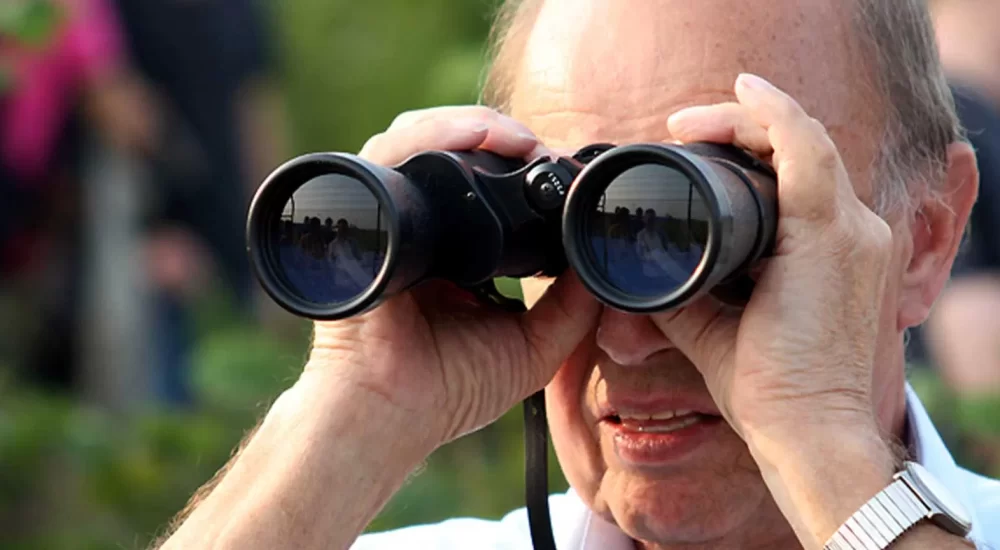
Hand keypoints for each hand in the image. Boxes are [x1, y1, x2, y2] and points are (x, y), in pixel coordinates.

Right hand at [307, 106, 600, 444]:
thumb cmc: (448, 390)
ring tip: (515, 140)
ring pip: (420, 137)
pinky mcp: (365, 215)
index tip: (559, 166)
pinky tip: (473, 138)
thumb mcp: (531, 346)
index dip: (520, 164)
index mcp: (456, 251)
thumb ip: (571, 308)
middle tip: (541, 149)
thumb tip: (602, 259)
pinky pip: (388, 152)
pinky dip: (429, 133)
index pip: (484, 184)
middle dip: (499, 137)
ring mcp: (391, 218)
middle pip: (451, 149)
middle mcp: (422, 227)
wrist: (386, 413)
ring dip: (470, 126)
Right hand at [652, 73, 896, 545]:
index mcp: (821, 239)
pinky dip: (793, 179)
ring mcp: (868, 246)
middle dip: (751, 123)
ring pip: (823, 168)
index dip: (754, 111)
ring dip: (773, 148)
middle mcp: (856, 233)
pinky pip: (830, 199)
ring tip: (718, 148)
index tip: (706, 106)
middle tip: (693, 126)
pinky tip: (755, 187)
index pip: (798, 142)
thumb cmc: (771, 394)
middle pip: (810, 145)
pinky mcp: (865, 263)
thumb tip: (633, 268)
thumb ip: (668, 293)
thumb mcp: (707, 336)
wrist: (820, 437)